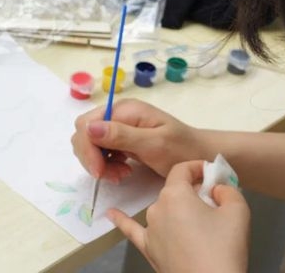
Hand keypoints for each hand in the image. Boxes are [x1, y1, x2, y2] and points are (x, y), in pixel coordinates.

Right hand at [72, 99, 202, 181]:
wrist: (199, 155)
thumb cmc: (182, 149)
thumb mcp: (154, 144)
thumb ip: (122, 135)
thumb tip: (89, 128)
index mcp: (125, 109)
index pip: (87, 125)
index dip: (88, 149)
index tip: (100, 172)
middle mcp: (119, 113)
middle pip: (84, 133)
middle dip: (92, 157)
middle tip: (112, 175)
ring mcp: (120, 126)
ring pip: (90, 144)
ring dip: (99, 163)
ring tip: (120, 175)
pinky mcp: (123, 139)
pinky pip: (102, 151)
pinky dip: (107, 164)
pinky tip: (122, 172)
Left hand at [107, 161, 249, 272]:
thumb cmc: (223, 251)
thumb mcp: (238, 210)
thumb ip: (228, 189)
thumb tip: (218, 188)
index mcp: (175, 194)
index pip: (182, 169)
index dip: (198, 168)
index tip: (212, 174)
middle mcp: (157, 209)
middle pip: (175, 190)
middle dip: (193, 191)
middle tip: (215, 201)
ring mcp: (151, 230)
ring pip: (164, 209)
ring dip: (178, 209)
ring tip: (200, 221)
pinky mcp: (149, 250)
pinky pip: (133, 230)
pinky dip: (122, 220)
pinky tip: (110, 213)